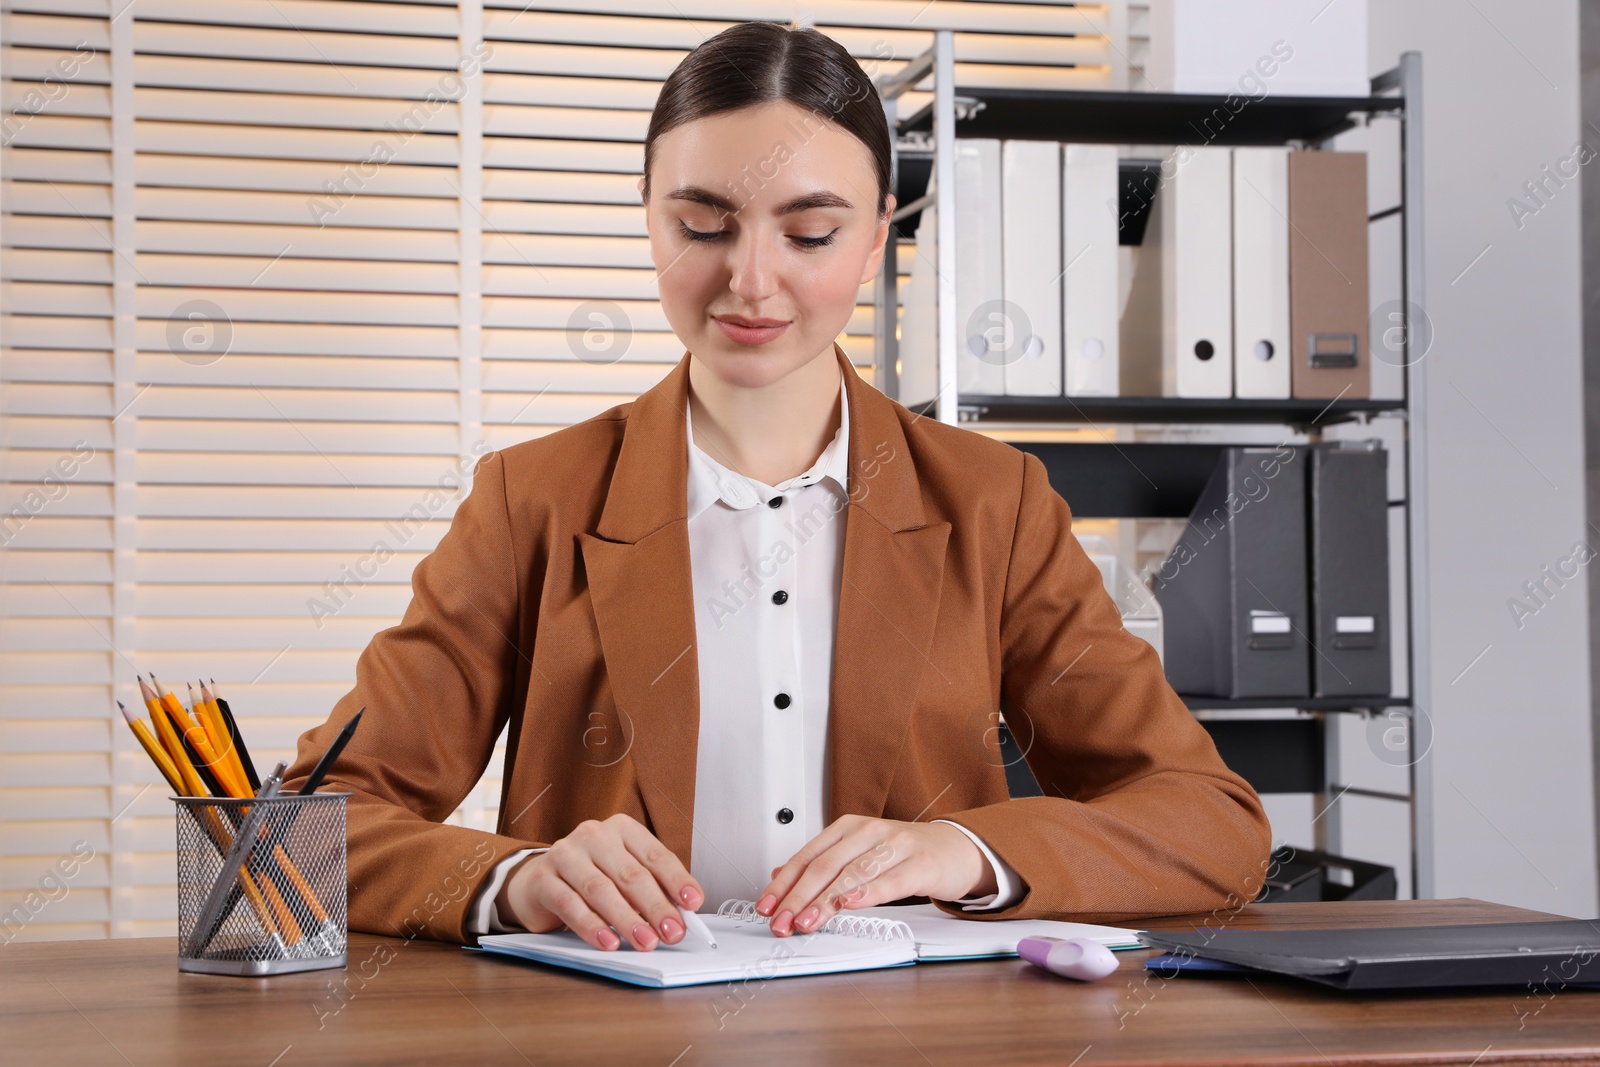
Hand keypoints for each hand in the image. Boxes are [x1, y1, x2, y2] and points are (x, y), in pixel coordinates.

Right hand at [496, 813, 703, 951]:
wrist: (538, 882)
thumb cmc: (591, 877)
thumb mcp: (623, 876)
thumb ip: (652, 889)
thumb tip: (682, 915)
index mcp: (621, 828)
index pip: (655, 855)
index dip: (676, 880)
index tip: (693, 904)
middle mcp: (593, 835)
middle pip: (630, 874)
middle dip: (656, 907)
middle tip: (672, 932)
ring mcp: (565, 854)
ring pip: (601, 889)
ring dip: (627, 919)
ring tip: (645, 942)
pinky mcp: (543, 879)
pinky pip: (570, 904)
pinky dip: (592, 926)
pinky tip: (608, 942)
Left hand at [754, 815, 995, 935]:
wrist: (957, 848)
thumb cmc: (905, 854)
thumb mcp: (860, 853)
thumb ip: (823, 863)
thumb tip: (781, 876)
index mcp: (849, 828)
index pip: (807, 856)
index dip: (784, 883)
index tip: (766, 906)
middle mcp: (869, 832)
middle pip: (825, 866)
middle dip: (798, 897)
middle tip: (781, 922)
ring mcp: (896, 845)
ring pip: (853, 873)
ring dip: (825, 901)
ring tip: (806, 921)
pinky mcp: (921, 863)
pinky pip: (890, 880)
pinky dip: (867, 893)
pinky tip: (850, 903)